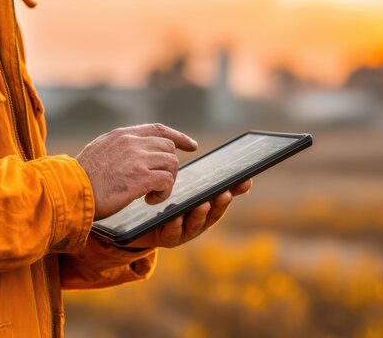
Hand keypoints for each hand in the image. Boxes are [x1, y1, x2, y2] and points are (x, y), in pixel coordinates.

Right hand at [76, 123, 196, 218]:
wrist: (69, 190)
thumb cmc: (80, 178)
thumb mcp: (98, 151)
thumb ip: (117, 148)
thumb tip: (131, 152)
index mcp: (122, 135)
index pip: (158, 130)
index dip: (178, 137)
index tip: (191, 146)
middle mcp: (132, 142)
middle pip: (169, 148)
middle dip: (169, 168)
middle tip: (157, 184)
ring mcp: (138, 159)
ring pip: (172, 164)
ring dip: (166, 182)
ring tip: (151, 194)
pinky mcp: (141, 177)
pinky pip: (167, 181)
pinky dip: (163, 193)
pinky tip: (149, 200)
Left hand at [125, 179, 252, 247]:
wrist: (136, 221)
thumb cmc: (161, 198)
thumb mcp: (176, 184)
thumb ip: (185, 170)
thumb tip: (193, 144)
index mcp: (204, 203)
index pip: (223, 194)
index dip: (236, 189)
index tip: (246, 180)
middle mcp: (198, 219)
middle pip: (214, 212)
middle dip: (221, 203)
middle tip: (225, 193)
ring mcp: (184, 230)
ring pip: (196, 224)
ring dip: (201, 215)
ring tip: (202, 204)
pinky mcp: (167, 238)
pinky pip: (172, 233)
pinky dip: (176, 226)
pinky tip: (175, 217)